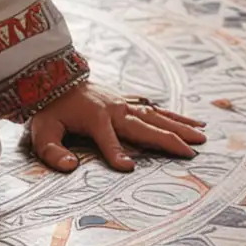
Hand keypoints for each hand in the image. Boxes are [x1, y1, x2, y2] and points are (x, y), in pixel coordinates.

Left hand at [26, 79, 205, 173]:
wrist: (52, 77)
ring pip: (156, 116)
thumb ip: (53, 152)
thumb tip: (70, 167)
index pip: (107, 139)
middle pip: (144, 127)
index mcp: (94, 118)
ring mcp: (123, 103)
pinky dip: (174, 115)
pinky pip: (154, 108)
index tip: (129, 168)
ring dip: (179, 126)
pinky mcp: (127, 100)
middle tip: (191, 153)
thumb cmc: (48, 110)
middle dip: (167, 140)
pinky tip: (192, 121)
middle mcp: (114, 109)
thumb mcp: (43, 131)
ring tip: (202, 137)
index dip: (116, 153)